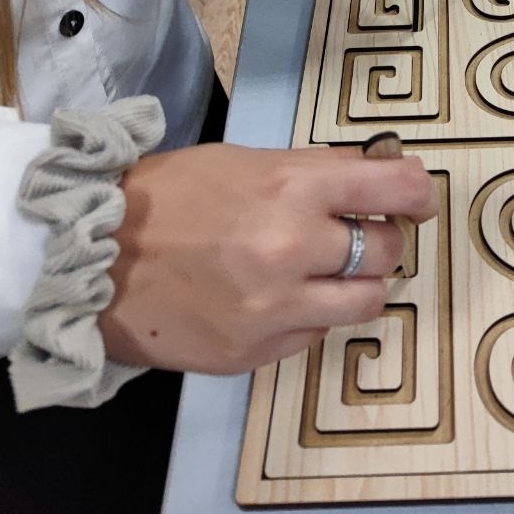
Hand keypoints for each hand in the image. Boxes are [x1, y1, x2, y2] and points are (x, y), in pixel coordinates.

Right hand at [98, 144, 438, 372]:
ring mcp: (277, 308)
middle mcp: (292, 248)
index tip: (420, 198)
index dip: (418, 192)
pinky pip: (316, 334)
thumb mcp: (247, 161)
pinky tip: (276, 297)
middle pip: (388, 250)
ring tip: (325, 271)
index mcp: (291, 187)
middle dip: (382, 239)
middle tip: (358, 233)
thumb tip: (378, 175)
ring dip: (357, 284)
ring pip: (366, 302)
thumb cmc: (172, 197)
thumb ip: (315, 171)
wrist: (93, 259)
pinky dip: (310, 315)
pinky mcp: (259, 352)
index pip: (394, 187)